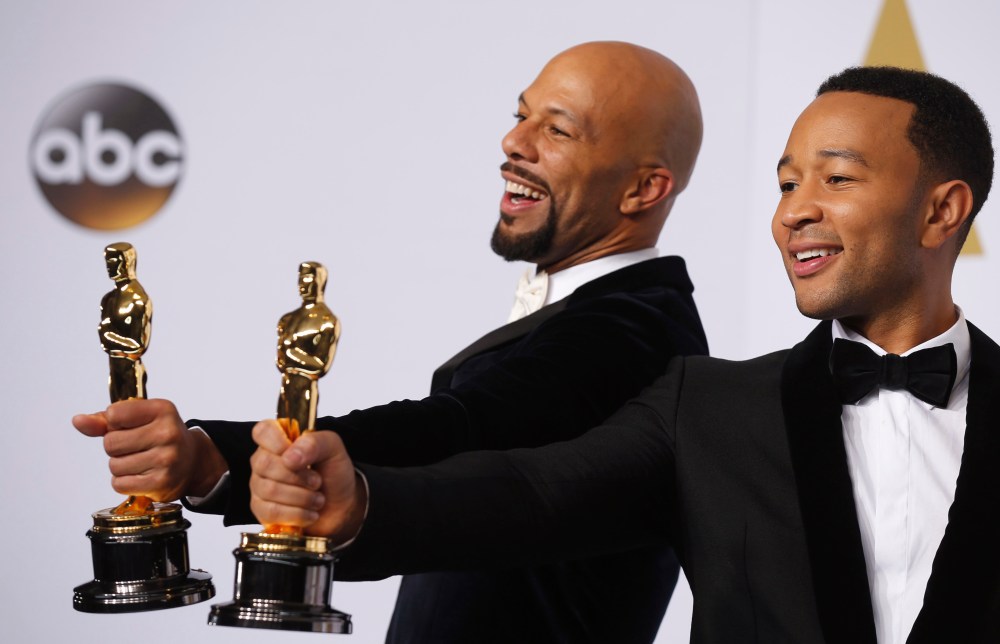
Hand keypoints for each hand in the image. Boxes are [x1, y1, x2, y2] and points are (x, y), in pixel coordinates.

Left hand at [72, 398, 227, 500]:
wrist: (193, 462)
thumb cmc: (161, 437)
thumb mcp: (140, 419)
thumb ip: (106, 420)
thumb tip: (77, 421)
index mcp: (162, 409)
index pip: (113, 414)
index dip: (114, 423)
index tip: (130, 426)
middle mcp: (167, 432)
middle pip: (110, 443)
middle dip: (116, 447)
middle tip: (135, 447)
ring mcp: (166, 458)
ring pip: (114, 465)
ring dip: (120, 466)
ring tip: (139, 462)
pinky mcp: (161, 482)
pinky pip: (120, 484)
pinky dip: (124, 482)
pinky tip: (140, 476)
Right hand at [250, 420, 366, 541]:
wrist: (342, 506)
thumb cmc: (334, 473)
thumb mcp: (333, 450)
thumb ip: (315, 443)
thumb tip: (289, 457)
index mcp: (279, 439)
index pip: (262, 431)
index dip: (276, 442)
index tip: (296, 456)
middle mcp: (264, 460)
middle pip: (265, 464)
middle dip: (298, 476)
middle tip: (318, 481)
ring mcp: (260, 485)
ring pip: (269, 490)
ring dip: (302, 497)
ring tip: (319, 499)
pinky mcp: (261, 510)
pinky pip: (271, 512)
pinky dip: (297, 514)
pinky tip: (311, 513)